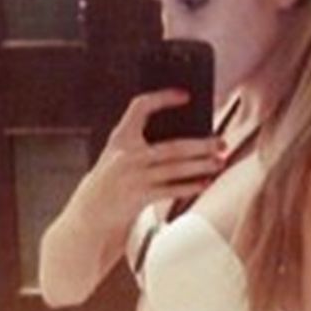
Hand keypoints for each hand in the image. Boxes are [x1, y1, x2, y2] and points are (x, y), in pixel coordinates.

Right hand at [80, 89, 225, 231]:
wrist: (89, 216)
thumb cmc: (112, 183)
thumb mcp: (119, 157)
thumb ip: (144, 147)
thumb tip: (188, 141)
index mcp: (120, 139)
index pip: (140, 108)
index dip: (162, 98)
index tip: (185, 95)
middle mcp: (126, 156)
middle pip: (172, 146)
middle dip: (201, 144)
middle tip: (221, 142)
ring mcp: (133, 177)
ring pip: (176, 168)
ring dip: (202, 165)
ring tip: (220, 161)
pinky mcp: (139, 197)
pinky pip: (172, 190)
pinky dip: (191, 186)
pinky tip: (205, 182)